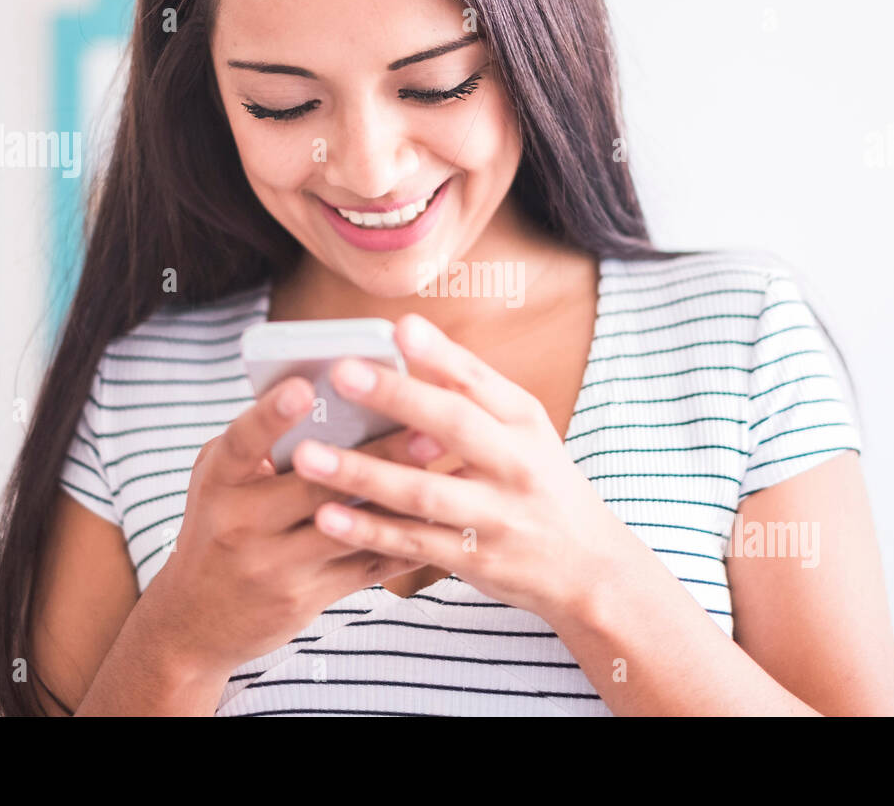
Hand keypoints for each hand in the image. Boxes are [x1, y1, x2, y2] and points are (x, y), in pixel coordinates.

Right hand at [144, 375, 433, 678]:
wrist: (196, 621)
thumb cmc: (217, 527)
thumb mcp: (217, 480)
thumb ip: (257, 443)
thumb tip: (321, 397)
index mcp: (219, 483)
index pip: (241, 443)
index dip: (271, 415)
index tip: (305, 386)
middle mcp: (241, 525)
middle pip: (315, 487)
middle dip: (377, 456)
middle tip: (426, 429)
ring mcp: (274, 566)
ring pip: (349, 529)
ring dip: (399, 500)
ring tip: (443, 471)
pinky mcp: (305, 598)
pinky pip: (364, 567)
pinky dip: (402, 542)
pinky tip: (439, 519)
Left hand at [288, 313, 656, 621]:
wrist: (586, 565)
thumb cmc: (539, 482)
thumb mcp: (523, 430)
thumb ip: (471, 391)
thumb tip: (410, 338)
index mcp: (524, 423)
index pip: (480, 380)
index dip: (439, 353)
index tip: (399, 327)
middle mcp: (515, 465)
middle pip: (454, 426)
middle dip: (396, 398)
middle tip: (340, 373)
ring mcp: (496, 517)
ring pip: (423, 492)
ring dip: (362, 474)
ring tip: (307, 455)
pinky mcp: (474, 560)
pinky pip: (414, 544)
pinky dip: (369, 532)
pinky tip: (327, 519)